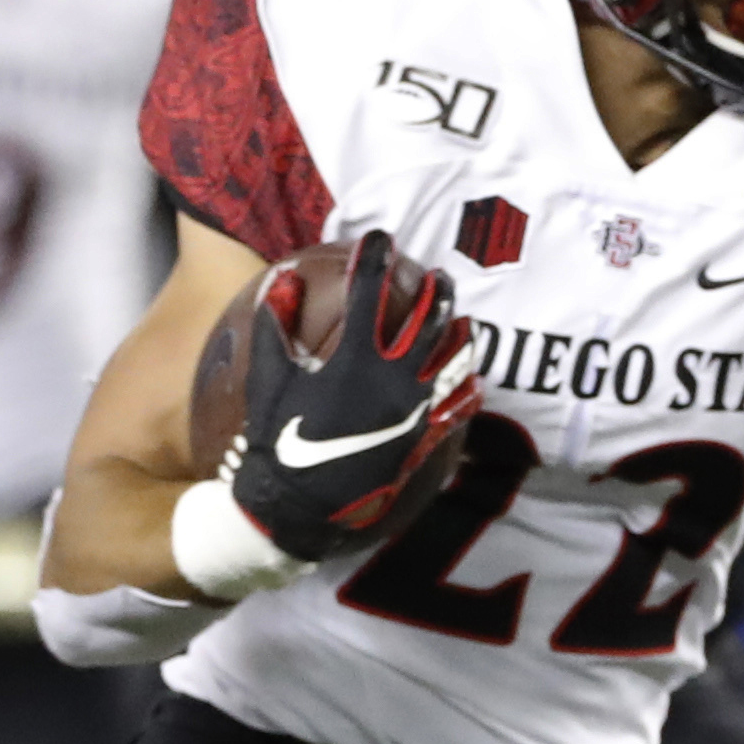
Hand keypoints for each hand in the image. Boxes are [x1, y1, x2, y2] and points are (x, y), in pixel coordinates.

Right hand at [229, 229, 478, 557]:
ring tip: (462, 317)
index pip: (371, 289)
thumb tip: (283, 279)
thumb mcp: (269, 378)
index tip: (378, 238)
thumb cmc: (281, 441)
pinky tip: (474, 381)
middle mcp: (395, 374)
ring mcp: (416, 405)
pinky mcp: (425, 435)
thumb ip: (275, 325)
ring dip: (460, 331)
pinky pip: (458, 407)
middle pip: (430, 316)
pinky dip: (468, 391)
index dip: (375, 256)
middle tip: (436, 274)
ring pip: (455, 356)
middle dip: (435, 288)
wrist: (301, 505)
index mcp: (356, 355)